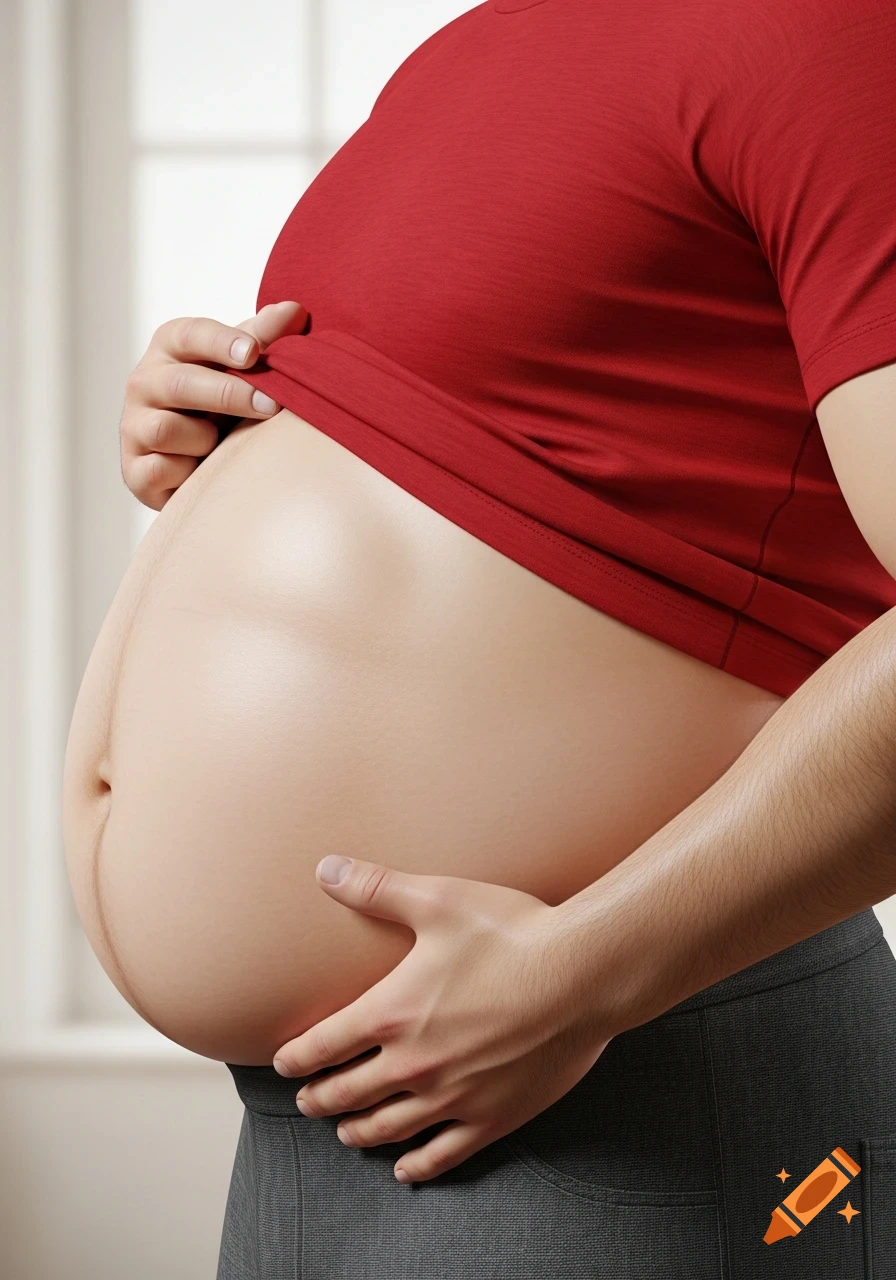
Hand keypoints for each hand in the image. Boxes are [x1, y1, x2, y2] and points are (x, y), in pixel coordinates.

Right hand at [119, 299, 308, 509]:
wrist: (193, 461)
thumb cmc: (219, 404)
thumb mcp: (239, 368)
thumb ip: (262, 339)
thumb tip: (294, 310)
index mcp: (169, 349)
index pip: (189, 335)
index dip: (222, 342)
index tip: (254, 353)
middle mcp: (143, 383)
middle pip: (179, 383)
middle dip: (228, 395)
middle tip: (271, 406)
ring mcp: (134, 427)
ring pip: (166, 430)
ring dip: (203, 439)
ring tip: (221, 443)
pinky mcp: (134, 470)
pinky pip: (158, 471)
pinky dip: (186, 473)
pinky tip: (201, 471)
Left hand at [272, 855, 613, 1184]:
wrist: (582, 976)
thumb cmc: (512, 933)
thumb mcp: (439, 901)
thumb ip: (377, 888)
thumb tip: (326, 867)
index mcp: (393, 1014)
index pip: (324, 1045)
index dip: (296, 1057)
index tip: (283, 1063)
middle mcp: (414, 1064)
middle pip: (348, 1093)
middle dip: (321, 1098)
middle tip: (307, 1101)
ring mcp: (453, 1097)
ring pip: (388, 1128)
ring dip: (358, 1132)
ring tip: (346, 1133)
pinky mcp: (493, 1117)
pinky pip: (444, 1153)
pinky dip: (418, 1165)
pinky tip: (406, 1169)